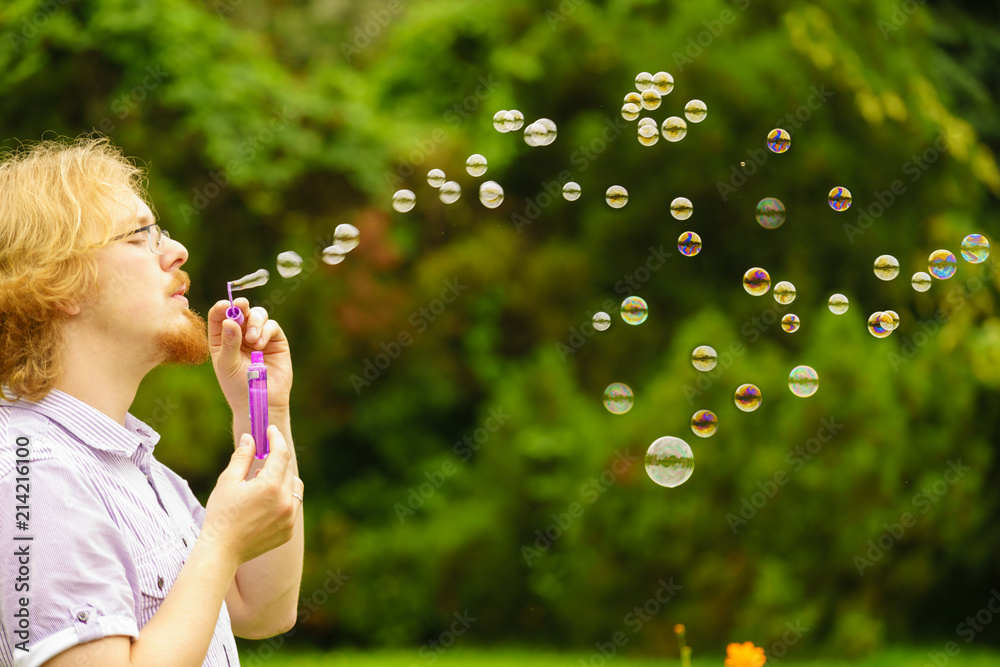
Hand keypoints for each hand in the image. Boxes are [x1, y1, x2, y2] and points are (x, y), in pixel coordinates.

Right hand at [201, 426, 304, 564]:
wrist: (221, 551)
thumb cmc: (221, 514)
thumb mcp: (228, 481)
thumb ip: (242, 456)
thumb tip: (251, 437)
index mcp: (271, 486)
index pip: (281, 454)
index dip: (276, 439)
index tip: (270, 430)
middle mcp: (286, 501)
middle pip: (289, 469)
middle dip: (277, 459)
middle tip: (262, 456)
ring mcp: (290, 517)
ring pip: (295, 486)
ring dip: (283, 478)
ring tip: (262, 482)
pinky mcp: (289, 530)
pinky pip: (293, 505)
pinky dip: (284, 497)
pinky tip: (265, 501)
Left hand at [208, 297, 292, 413]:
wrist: (261, 401)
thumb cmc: (238, 386)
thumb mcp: (227, 364)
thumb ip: (229, 342)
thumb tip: (230, 320)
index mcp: (222, 338)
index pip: (219, 316)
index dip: (221, 308)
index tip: (224, 306)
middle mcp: (240, 334)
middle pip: (240, 310)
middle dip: (240, 306)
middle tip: (241, 306)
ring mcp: (259, 336)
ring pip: (258, 314)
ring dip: (254, 322)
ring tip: (252, 340)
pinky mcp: (275, 340)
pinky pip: (272, 326)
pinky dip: (265, 331)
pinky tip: (260, 346)